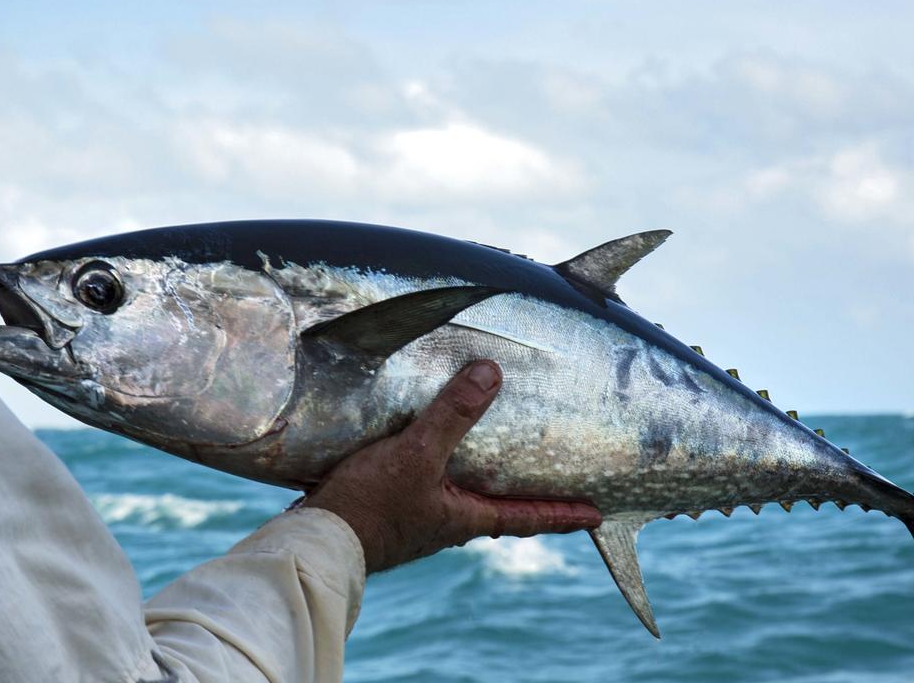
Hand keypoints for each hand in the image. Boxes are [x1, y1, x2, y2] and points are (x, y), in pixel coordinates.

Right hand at [304, 360, 602, 572]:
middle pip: (501, 510)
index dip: (563, 513)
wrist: (315, 539)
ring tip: (499, 462)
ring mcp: (419, 521)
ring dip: (487, 484)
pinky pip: (432, 490)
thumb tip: (491, 374)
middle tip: (556, 484)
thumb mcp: (416, 455)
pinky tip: (433, 456)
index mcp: (466, 519)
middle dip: (527, 497)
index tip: (597, 514)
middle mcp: (449, 525)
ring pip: (466, 500)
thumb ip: (453, 415)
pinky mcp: (391, 511)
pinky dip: (447, 474)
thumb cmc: (371, 506)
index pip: (528, 517)